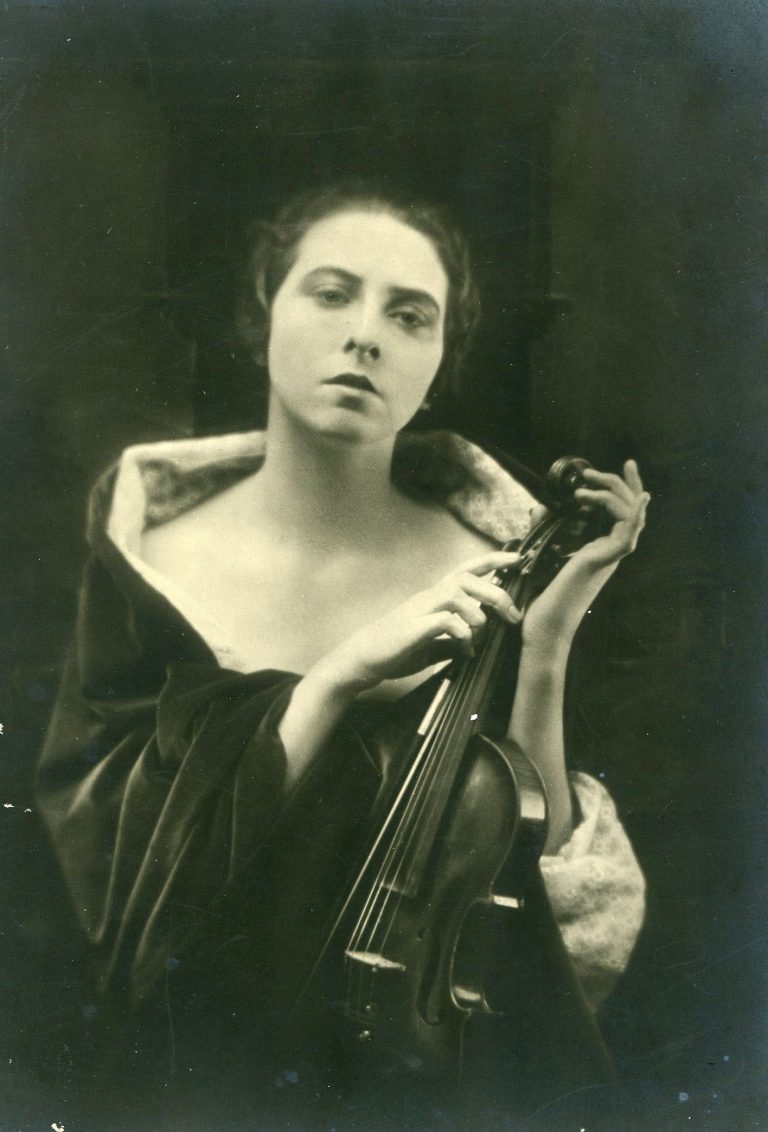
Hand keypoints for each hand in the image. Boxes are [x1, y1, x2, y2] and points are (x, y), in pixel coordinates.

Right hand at [315, 550, 521, 694]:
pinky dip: (462, 633)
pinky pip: (444, 621)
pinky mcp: (412, 628)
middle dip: (495, 592)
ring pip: (455, 593)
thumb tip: (473, 646)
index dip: (492, 560)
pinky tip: (466, 650)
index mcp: (435, 597)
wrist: (363, 658)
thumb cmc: (396, 649)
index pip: (466, 570)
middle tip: (513, 613)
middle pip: (466, 578)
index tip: (517, 558)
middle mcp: (429, 597)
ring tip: (483, 631)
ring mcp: (420, 610)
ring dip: (478, 611)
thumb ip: (451, 641)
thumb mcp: (431, 645)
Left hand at [521, 459, 648, 656]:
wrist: (542, 629)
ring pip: (631, 514)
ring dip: (611, 492)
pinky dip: (626, 511)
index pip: (623, 512)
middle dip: (618, 482)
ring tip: (582, 488)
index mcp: (600, 549)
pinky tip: (605, 498)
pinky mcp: (602, 561)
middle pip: (632, 508)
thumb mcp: (541, 554)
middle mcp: (610, 551)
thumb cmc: (541, 600)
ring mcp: (609, 556)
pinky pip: (626, 532)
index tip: (622, 465)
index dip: (625, 488)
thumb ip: (543, 529)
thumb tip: (540, 507)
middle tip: (590, 472)